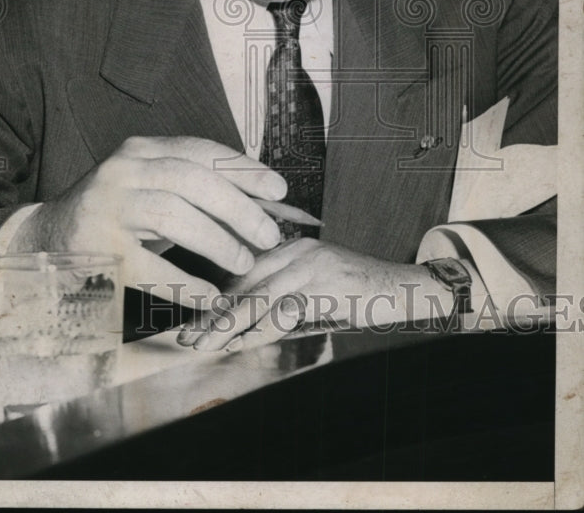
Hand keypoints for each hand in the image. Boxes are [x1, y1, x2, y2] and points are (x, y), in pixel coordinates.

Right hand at [10, 136, 286, 308]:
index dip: (244, 169)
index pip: (200, 151)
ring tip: (243, 263)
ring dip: (217, 241)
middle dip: (239, 208)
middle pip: (193, 180)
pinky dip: (185, 284)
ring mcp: (106, 208)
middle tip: (268, 235)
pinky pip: (150, 268)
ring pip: (174, 216)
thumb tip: (266, 201)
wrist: (46, 239)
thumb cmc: (117, 216)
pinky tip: (209, 296)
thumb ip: (198, 189)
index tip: (278, 190)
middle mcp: (122, 171)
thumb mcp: (152, 188)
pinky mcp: (95, 249)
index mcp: (140, 150)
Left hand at [177, 238, 451, 350]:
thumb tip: (242, 328)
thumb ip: (282, 302)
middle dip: (213, 312)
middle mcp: (297, 250)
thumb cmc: (358, 296)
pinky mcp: (324, 284)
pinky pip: (283, 310)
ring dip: (226, 323)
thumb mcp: (315, 293)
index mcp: (292, 248)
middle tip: (187, 337)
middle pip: (244, 282)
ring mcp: (311, 265)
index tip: (192, 321)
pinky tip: (238, 343)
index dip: (216, 298)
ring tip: (202, 343)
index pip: (244, 272)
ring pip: (257, 296)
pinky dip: (257, 330)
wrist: (405, 289)